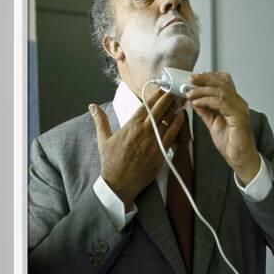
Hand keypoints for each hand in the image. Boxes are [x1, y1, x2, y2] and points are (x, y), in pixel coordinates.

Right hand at [89, 89, 184, 209]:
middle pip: (158, 110)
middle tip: (174, 90)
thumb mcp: (103, 140)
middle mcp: (142, 132)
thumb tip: (92, 107)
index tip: (162, 88)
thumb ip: (100, 121)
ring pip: (167, 121)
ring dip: (174, 109)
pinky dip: (178, 125)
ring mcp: (152, 143)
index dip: (155, 95)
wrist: (118, 184)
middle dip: (167, 98)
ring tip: (181, 101)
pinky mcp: (160, 154)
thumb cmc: (110, 163)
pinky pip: (172, 136)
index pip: (145, 106)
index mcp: (130, 127)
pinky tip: (181, 118)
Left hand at [186, 72, 259, 184]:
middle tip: (190, 80)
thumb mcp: (212, 123)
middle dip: (204, 79)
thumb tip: (194, 100)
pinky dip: (207, 101)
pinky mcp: (239, 117)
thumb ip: (205, 111)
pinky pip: (222, 103)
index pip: (222, 82)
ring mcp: (240, 109)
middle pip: (222, 82)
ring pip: (221, 91)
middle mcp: (238, 103)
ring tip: (190, 94)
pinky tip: (197, 103)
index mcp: (233, 102)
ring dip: (202, 91)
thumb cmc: (231, 143)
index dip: (208, 77)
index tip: (193, 78)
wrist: (239, 158)